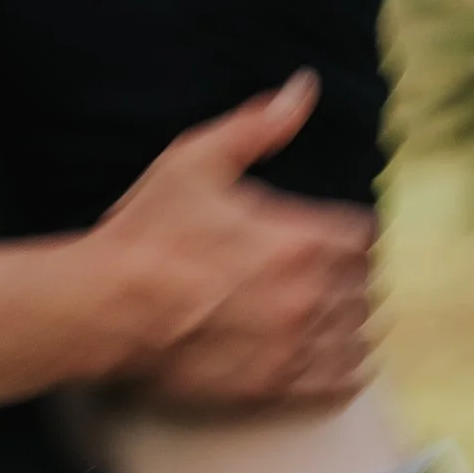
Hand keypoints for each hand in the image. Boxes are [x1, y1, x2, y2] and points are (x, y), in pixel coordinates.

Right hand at [91, 76, 373, 410]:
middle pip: (364, 286)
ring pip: (358, 335)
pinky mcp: (274, 386)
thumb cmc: (149, 230)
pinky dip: (346, 368)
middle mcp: (307, 294)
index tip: (331, 232)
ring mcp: (293, 345)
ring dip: (350, 320)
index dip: (349, 230)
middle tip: (326, 270)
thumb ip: (258, 124)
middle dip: (350, 274)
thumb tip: (305, 87)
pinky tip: (336, 355)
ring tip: (330, 311)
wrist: (109, 307)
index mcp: (299, 237)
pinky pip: (338, 382)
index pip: (362, 235)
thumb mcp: (197, 158)